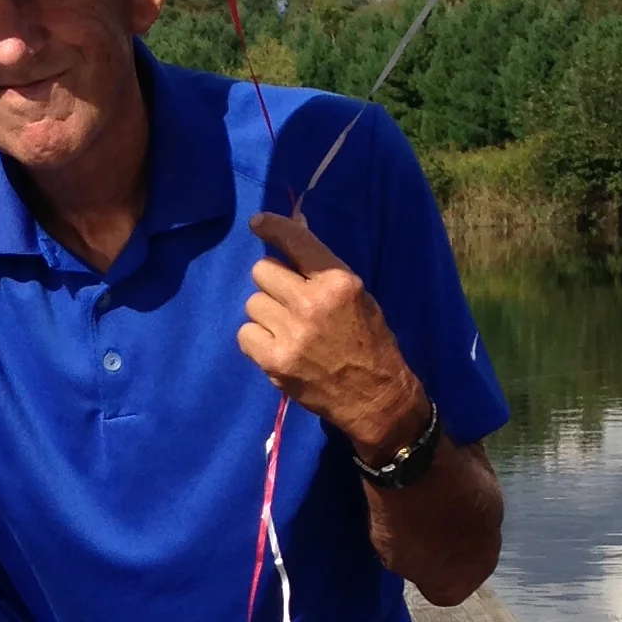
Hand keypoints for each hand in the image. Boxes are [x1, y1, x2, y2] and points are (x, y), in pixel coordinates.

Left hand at [238, 210, 428, 465]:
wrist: (375, 397)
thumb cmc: (370, 342)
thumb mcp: (358, 297)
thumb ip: (323, 271)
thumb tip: (291, 237)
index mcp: (338, 282)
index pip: (295, 241)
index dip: (272, 227)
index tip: (257, 223)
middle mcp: (312, 303)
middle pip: (262, 271)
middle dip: (272, 282)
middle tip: (288, 300)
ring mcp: (291, 333)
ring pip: (253, 303)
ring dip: (266, 314)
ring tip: (289, 330)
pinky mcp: (274, 361)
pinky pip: (245, 334)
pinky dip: (258, 340)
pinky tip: (279, 348)